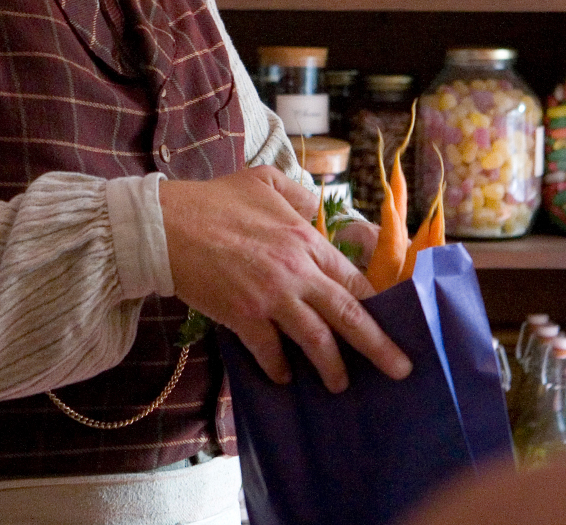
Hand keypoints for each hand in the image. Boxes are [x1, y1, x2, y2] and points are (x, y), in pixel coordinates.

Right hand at [159, 166, 412, 391]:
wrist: (165, 227)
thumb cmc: (211, 201)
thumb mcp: (262, 181)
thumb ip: (297, 194)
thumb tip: (314, 208)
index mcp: (305, 238)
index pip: (352, 278)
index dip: (373, 303)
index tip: (389, 321)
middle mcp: (297, 271)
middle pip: (349, 315)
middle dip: (379, 346)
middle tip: (400, 369)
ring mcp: (272, 297)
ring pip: (316, 341)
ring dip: (332, 368)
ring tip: (340, 384)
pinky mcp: (244, 317)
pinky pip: (271, 352)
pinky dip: (279, 368)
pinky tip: (284, 377)